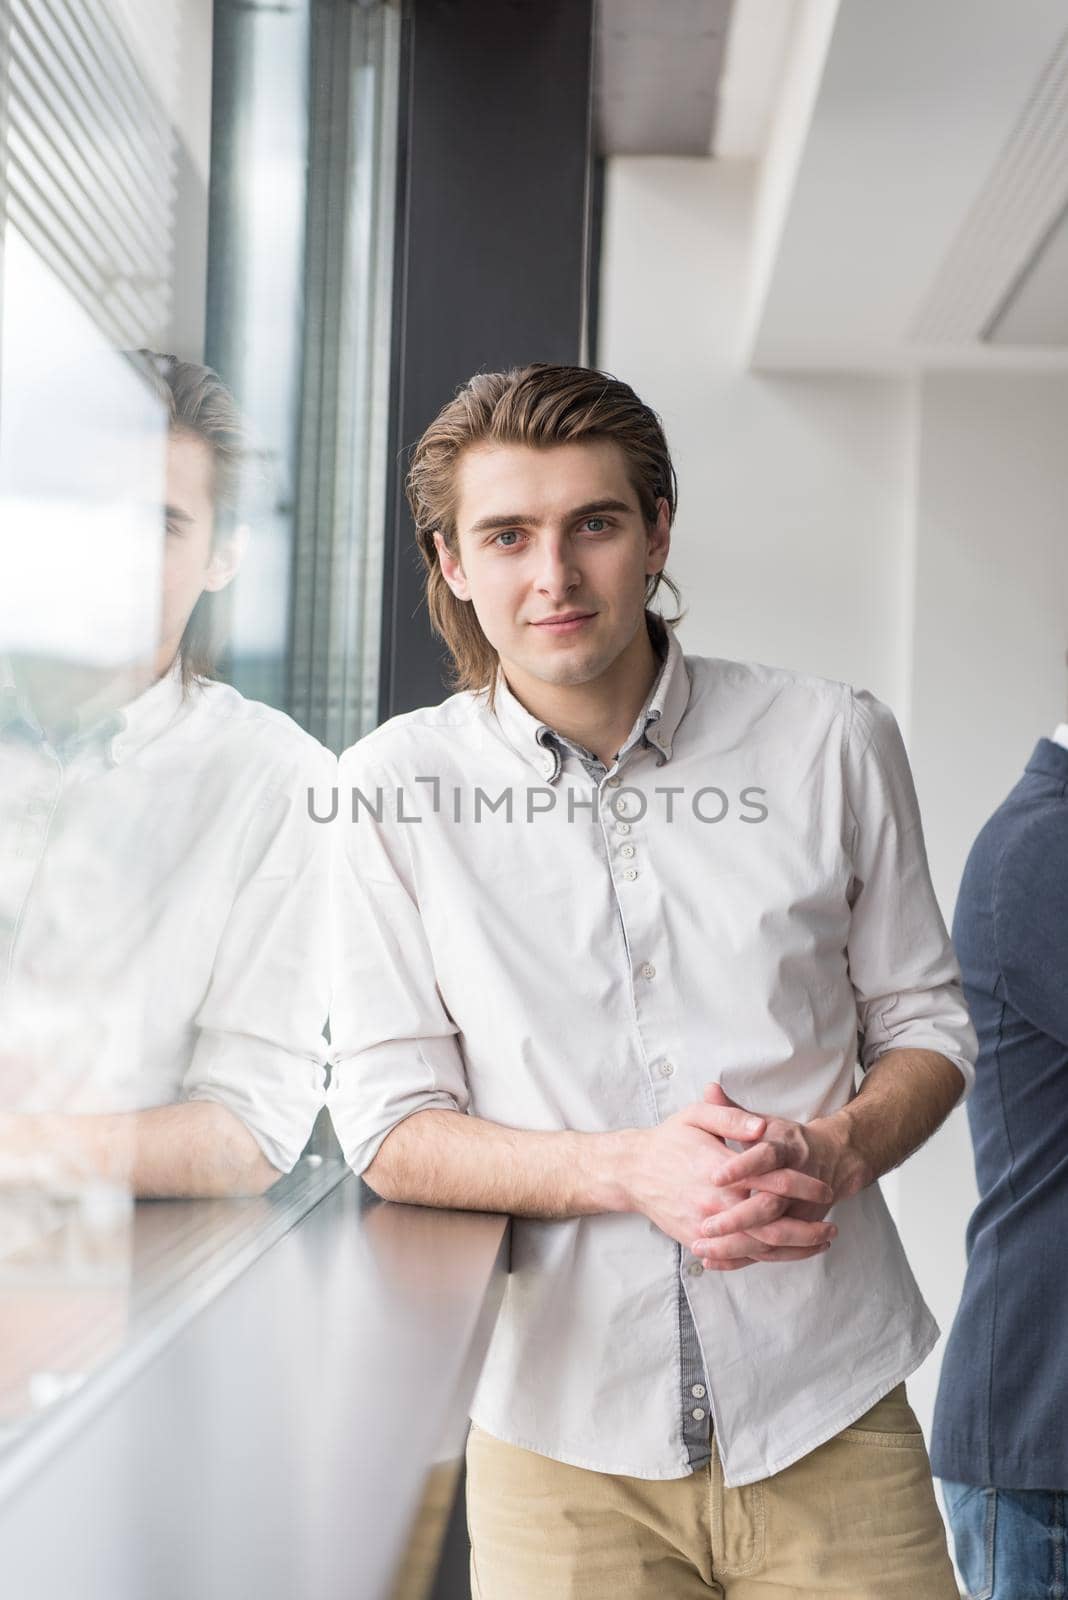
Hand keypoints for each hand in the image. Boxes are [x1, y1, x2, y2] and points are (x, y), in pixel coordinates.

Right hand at [622, 1096, 834, 1271]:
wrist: (633, 1171)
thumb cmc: (669, 1141)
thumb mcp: (696, 1116)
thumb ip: (730, 1117)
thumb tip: (762, 1126)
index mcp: (720, 1170)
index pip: (771, 1182)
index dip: (802, 1186)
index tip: (825, 1187)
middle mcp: (715, 1203)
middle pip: (771, 1225)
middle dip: (806, 1229)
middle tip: (832, 1228)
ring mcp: (706, 1227)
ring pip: (758, 1248)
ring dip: (793, 1249)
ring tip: (819, 1245)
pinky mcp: (698, 1242)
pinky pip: (737, 1257)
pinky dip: (765, 1259)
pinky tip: (786, 1254)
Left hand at [689, 1083, 869, 1264]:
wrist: (834, 1159)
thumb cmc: (786, 1139)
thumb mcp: (764, 1119)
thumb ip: (734, 1110)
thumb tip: (710, 1088)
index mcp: (786, 1147)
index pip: (766, 1156)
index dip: (742, 1165)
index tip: (715, 1175)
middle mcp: (796, 1182)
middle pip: (770, 1205)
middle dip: (737, 1218)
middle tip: (705, 1225)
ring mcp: (800, 1210)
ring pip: (771, 1234)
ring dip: (736, 1244)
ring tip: (701, 1247)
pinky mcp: (798, 1229)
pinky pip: (772, 1251)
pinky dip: (744, 1258)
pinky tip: (714, 1260)